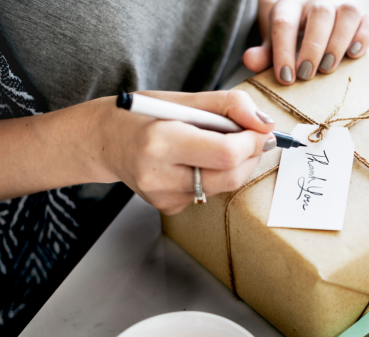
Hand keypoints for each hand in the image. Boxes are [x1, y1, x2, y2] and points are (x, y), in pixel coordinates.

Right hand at [97, 90, 275, 214]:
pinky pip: (208, 193)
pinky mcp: (168, 207)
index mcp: (161, 141)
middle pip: (231, 176)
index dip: (252, 142)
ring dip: (235, 165)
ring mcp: (163, 196)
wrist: (102, 141)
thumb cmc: (141, 115)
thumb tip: (266, 125)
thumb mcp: (182, 98)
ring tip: (217, 143)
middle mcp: (159, 175)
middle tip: (252, 137)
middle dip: (251, 156)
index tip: (260, 129)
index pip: (226, 153)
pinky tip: (194, 161)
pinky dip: (214, 175)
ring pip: (224, 186)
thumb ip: (229, 106)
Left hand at [243, 0, 368, 84]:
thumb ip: (263, 55)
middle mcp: (316, 0)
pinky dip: (366, 36)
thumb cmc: (290, 36)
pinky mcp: (363, 15)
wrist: (307, 18)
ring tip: (328, 68)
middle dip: (313, 47)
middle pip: (319, 14)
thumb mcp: (273, 43)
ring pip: (348, 13)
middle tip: (307, 75)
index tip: (285, 78)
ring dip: (339, 42)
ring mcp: (341, 5)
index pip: (284, 23)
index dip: (283, 51)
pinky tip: (355, 54)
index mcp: (289, 5)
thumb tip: (250, 61)